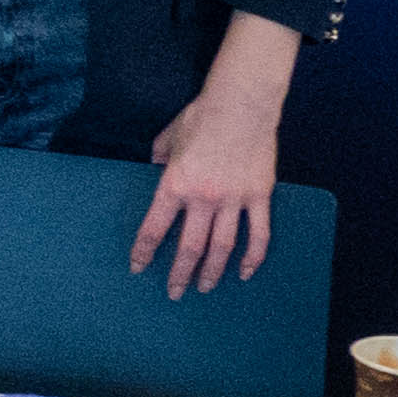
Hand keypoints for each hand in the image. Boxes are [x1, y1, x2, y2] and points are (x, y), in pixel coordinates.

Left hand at [133, 91, 278, 297]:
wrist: (242, 104)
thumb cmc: (201, 116)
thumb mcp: (168, 137)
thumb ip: (158, 158)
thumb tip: (153, 168)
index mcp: (175, 184)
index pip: (154, 227)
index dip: (144, 251)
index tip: (138, 267)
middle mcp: (203, 198)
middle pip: (189, 247)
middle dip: (179, 273)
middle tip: (173, 292)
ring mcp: (234, 199)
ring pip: (222, 247)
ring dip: (212, 271)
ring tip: (204, 287)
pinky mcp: (259, 196)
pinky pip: (258, 233)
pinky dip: (253, 256)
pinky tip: (245, 273)